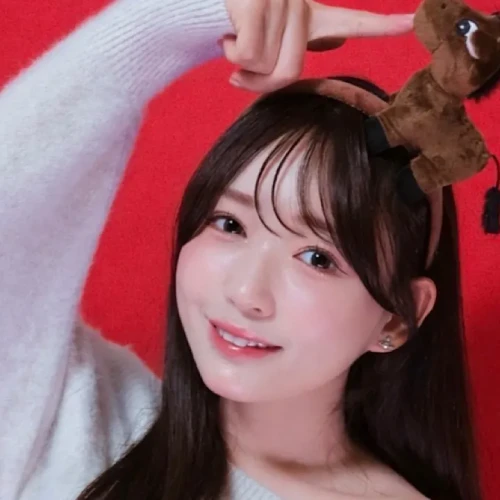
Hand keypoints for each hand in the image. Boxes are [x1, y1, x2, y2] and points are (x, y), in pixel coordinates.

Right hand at [222, 0, 413, 92]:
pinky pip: (249, 56)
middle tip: (238, 75)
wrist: (198, 3)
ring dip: (243, 71)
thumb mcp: (269, 37)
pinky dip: (232, 56)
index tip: (414, 21)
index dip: (382, 26)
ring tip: (231, 46)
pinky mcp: (256, 2)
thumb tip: (337, 42)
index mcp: (308, 14)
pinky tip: (224, 38)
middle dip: (259, 83)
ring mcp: (279, 0)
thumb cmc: (234, 25)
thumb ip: (305, 40)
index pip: (353, 21)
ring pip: (270, 68)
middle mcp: (298, 4)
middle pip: (291, 73)